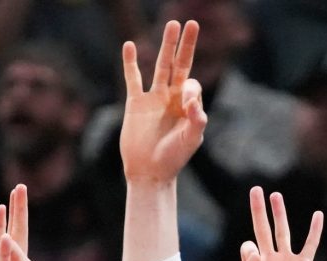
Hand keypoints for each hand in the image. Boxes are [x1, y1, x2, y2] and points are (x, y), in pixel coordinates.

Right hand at [119, 20, 206, 184]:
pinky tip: (129, 45)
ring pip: (160, 66)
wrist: (149, 172)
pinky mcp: (135, 103)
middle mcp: (172, 97)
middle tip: (192, 23)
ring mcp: (153, 98)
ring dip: (166, 46)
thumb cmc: (173, 159)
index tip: (186, 102)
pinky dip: (130, 63)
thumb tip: (193, 101)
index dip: (190, 87)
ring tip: (172, 25)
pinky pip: (133, 78)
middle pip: (180, 65)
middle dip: (186, 45)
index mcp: (187, 106)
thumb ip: (197, 120)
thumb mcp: (191, 140)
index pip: (192, 84)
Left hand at [237, 187, 322, 260]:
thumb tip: (251, 247)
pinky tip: (318, 215)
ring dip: (279, 213)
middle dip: (259, 209)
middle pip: (263, 228)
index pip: (248, 246)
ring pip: (283, 231)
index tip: (256, 260)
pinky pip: (310, 244)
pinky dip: (314, 230)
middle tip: (256, 189)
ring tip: (276, 196)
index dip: (249, 250)